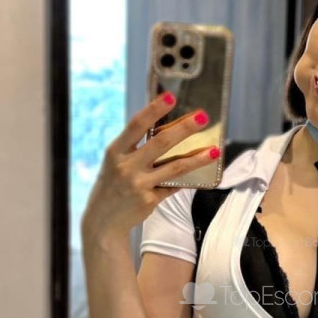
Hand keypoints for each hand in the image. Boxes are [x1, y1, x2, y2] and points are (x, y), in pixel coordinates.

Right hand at [81, 94, 219, 245]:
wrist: (103, 220)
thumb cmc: (113, 185)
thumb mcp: (116, 162)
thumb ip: (135, 147)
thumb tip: (167, 130)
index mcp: (116, 151)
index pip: (137, 125)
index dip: (154, 109)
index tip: (170, 97)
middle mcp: (126, 166)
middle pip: (161, 142)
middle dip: (184, 129)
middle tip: (203, 117)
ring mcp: (139, 184)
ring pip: (175, 167)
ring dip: (197, 159)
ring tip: (214, 151)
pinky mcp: (150, 199)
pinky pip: (174, 186)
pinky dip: (186, 179)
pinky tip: (200, 174)